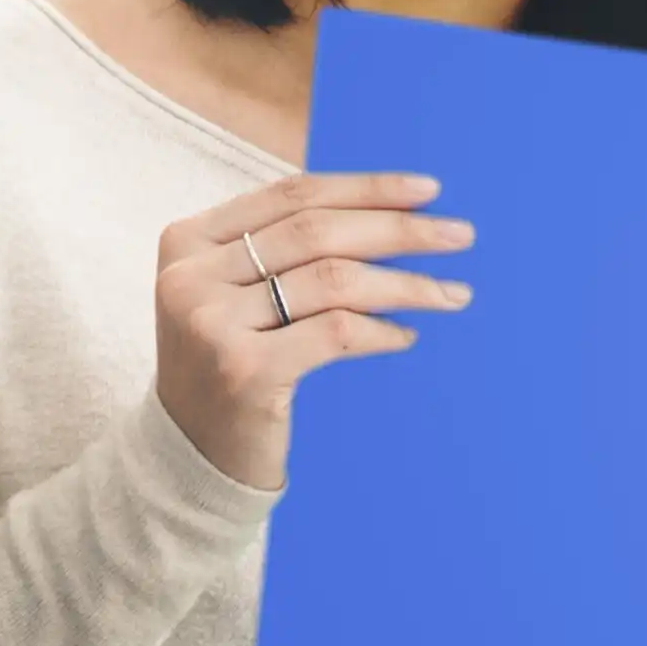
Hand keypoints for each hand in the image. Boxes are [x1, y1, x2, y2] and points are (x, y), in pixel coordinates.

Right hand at [152, 169, 463, 486]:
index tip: (428, 190)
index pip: (292, 195)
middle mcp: (191, 276)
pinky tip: (405, 336)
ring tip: (452, 293)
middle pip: (317, 232)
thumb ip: (280, 254)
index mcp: (187, 240)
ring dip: (405, 285)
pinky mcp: (243, 371)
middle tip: (459, 234)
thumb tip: (384, 215)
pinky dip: (381, 331)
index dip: (365, 188)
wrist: (189, 458)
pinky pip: (336, 332)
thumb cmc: (227, 367)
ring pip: (333, 280)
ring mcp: (212, 323)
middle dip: (398, 229)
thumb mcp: (233, 297)